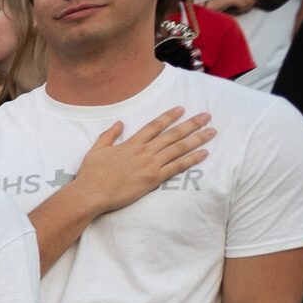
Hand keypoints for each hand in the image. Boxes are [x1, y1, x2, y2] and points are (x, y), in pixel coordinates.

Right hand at [67, 108, 213, 216]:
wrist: (90, 194)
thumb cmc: (90, 175)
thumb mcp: (96, 150)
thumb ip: (108, 135)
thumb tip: (120, 123)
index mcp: (131, 144)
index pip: (154, 126)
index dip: (169, 116)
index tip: (181, 109)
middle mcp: (144, 151)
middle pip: (172, 134)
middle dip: (191, 123)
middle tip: (207, 116)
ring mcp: (150, 165)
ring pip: (178, 148)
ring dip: (197, 139)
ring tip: (212, 132)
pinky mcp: (153, 179)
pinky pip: (177, 167)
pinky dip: (191, 159)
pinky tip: (204, 153)